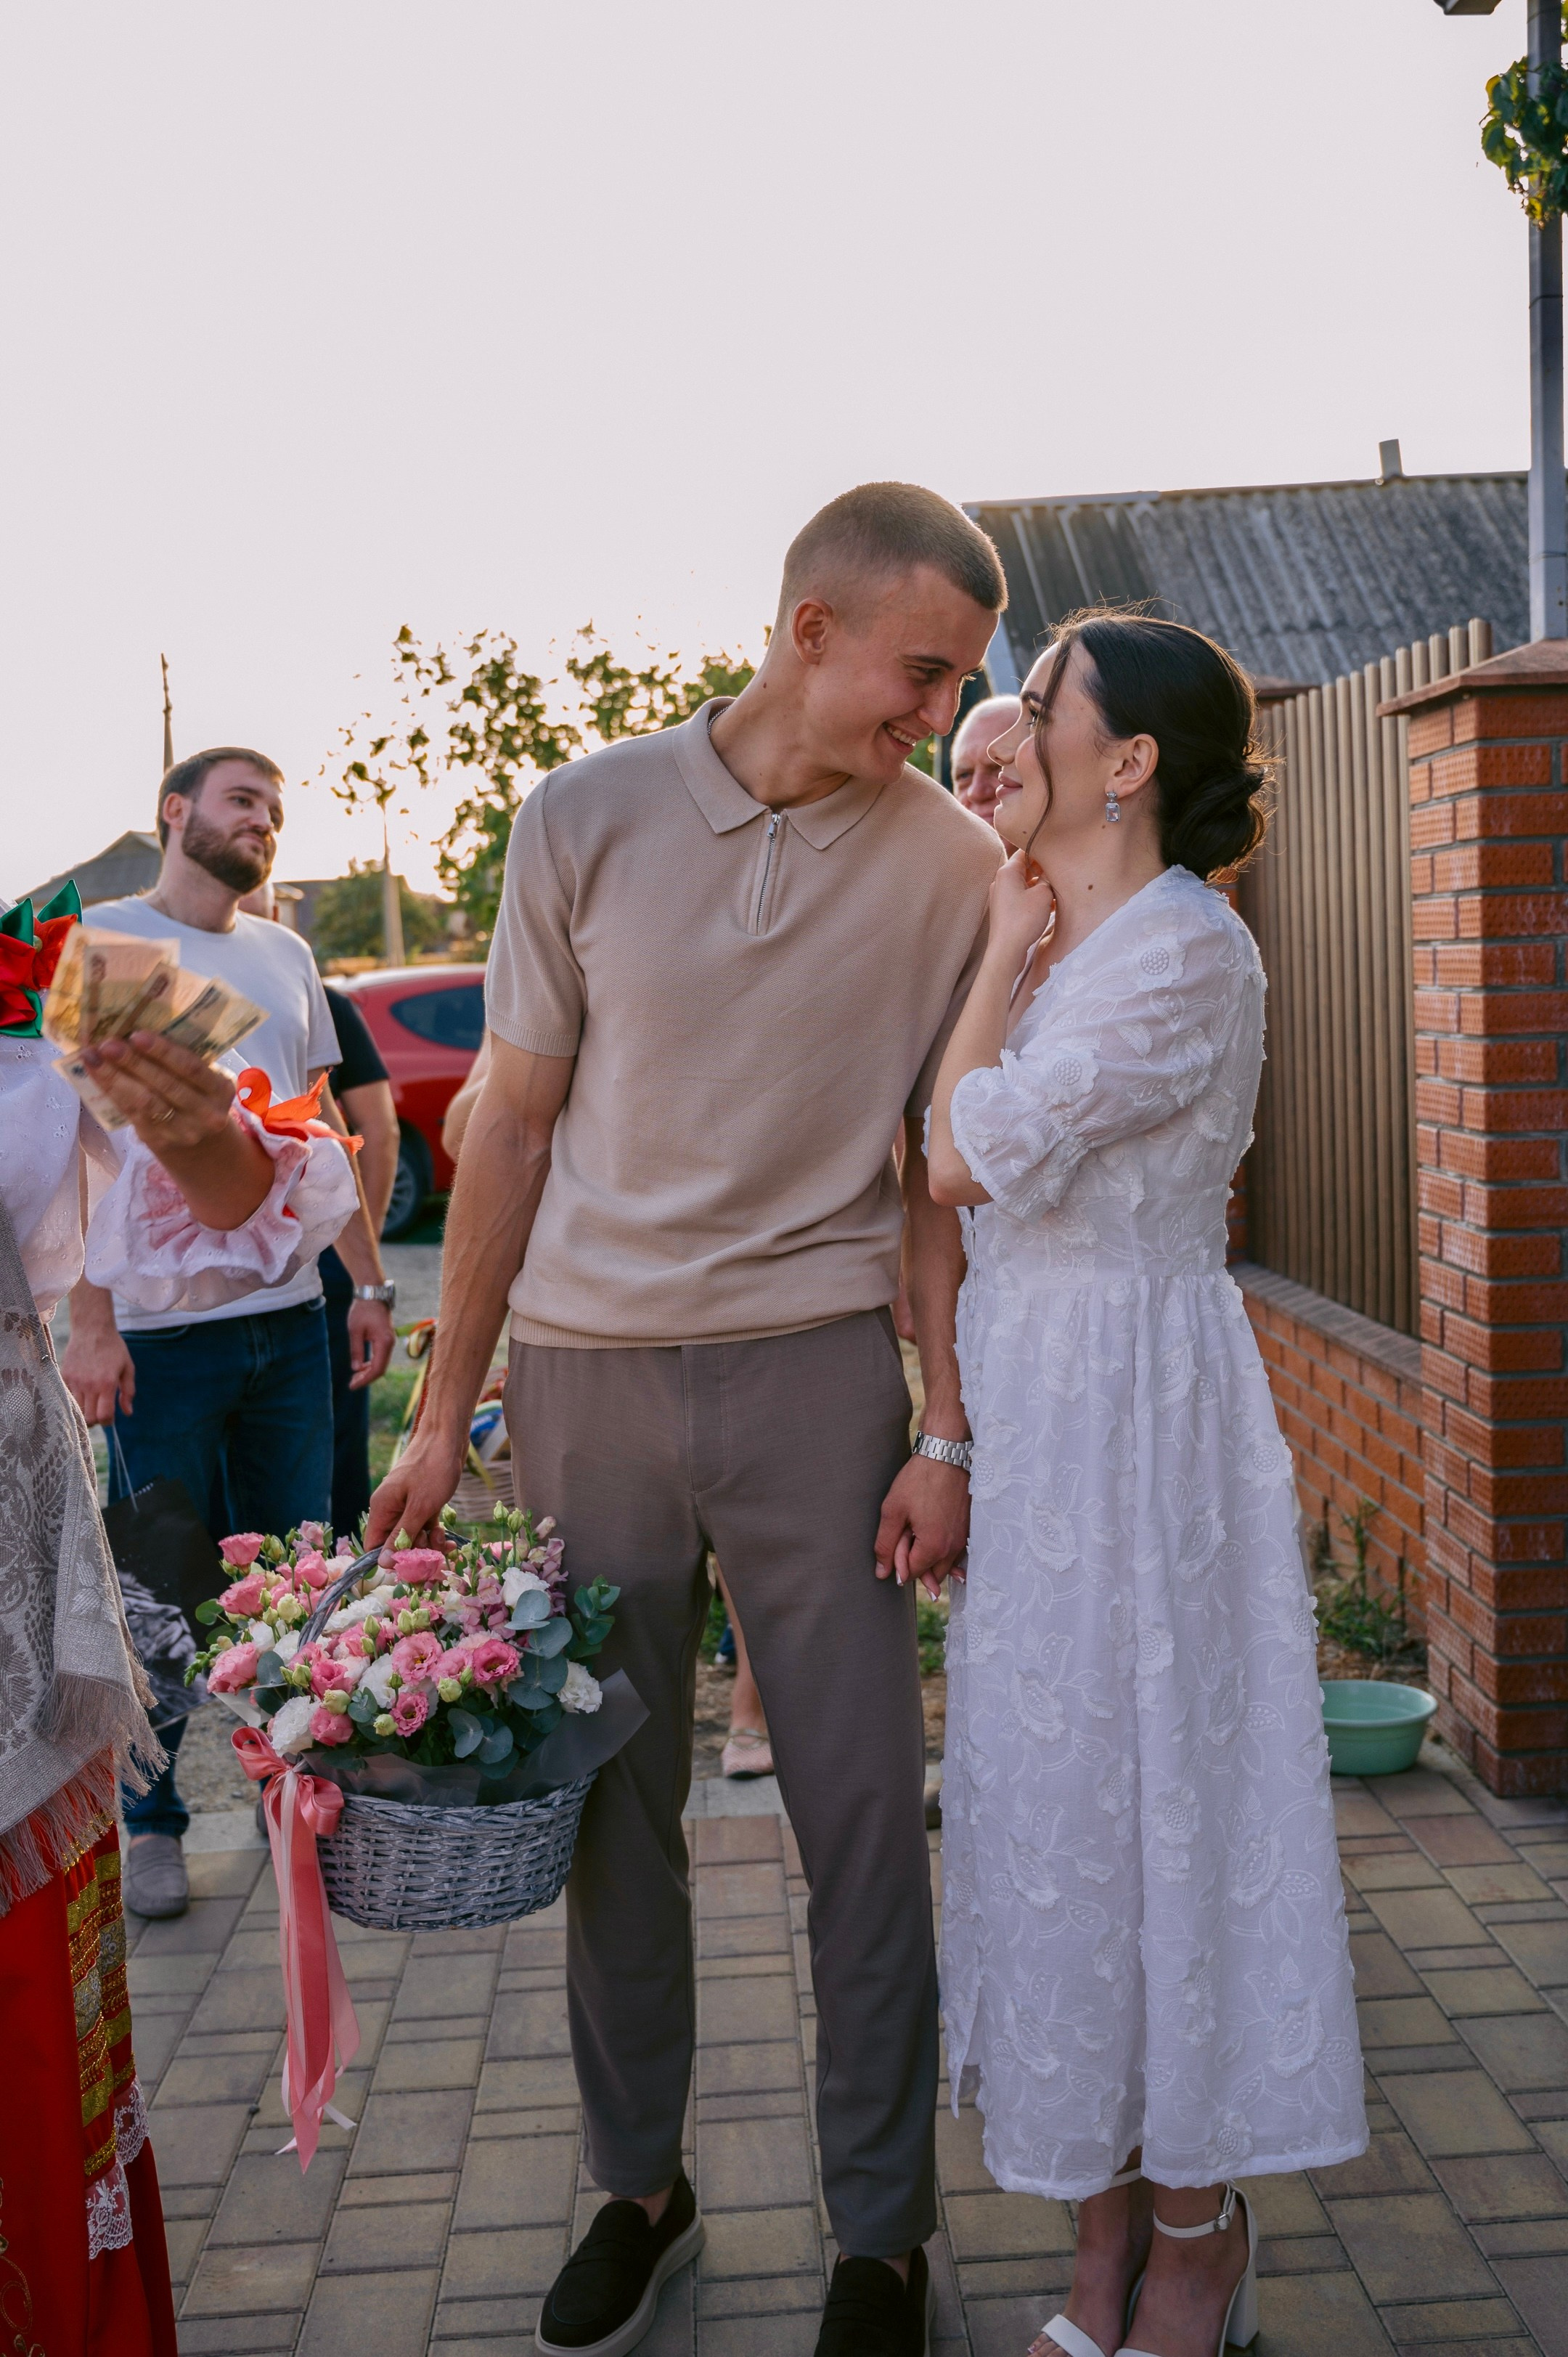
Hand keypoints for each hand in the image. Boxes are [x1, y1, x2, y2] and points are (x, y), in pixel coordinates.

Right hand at [62, 1321, 134, 1425]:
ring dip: (84, 1411)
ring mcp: (75, 1381)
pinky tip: (82, 1392)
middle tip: (99, 1412)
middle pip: (88, 1418)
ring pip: (76, 1410)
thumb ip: (128, 1392)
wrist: (92, 1329)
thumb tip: (128, 1412)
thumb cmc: (113, 1348)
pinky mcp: (64, 1376)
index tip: (110, 1418)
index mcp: (107, 1383)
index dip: (108, 1422)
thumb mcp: (127, 1368)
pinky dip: (74, 1399)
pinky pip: (67, 1397)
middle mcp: (89, 1385)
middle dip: (96, 1420)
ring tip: (90, 1404)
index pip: (104, 1416)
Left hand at [80, 1030, 236, 1150]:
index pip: (192, 1068)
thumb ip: (183, 1062)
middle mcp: (206, 1113)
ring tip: (93, 1058)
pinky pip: (132, 1113)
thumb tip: (138, 1029)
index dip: (164, 1052)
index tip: (137, 1034)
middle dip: (133, 1062)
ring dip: (115, 1078)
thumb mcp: (205, 1082)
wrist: (202, 1145)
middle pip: (166, 1085)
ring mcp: (182, 1131)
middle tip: (108, 1044)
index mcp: (220, 1089)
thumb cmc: (198, 1098)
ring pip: (145, 1102)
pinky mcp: (159, 1141)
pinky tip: (96, 1075)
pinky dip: (111, 1092)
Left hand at [345, 1298, 395, 1390]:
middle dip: (367, 1378)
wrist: (373, 1294)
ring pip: (381, 1364)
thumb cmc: (362, 1310)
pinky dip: (372, 1364)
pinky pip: (381, 1357)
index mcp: (384, 1342)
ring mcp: (389, 1342)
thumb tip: (356, 1369)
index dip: (365, 1379)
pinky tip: (361, 1367)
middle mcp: (390, 1343)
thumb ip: (356, 1350)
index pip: (377, 1368)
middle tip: (351, 1383)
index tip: (352, 1385)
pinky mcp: (386, 1339)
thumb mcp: (355, 1330)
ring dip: (369, 1372)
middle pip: (381, 1369)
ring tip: (354, 1377)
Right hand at [364, 1428, 467, 1551]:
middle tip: (435, 1554)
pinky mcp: (422, 1501)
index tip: (411, 1565)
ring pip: (413, 1536)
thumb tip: (382, 1563)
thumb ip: (401, 1535)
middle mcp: (390, 1508)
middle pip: (396, 1542)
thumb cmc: (433, 1468)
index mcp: (382, 1508)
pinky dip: (434, 1534)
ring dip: (429, 1544)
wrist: (448, 1436)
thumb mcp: (419, 1507)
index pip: (375, 1545)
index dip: (390, 1559)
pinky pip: (424, 1525)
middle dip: (415, 1552)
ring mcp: (407, 1504)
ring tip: (446, 1543)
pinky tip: (449, 1540)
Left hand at [874, 1455, 969, 1599]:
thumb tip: (882, 1573)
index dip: (898, 1559)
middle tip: (908, 1534)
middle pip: (930, 1574)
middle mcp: (953, 1549)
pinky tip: (934, 1531)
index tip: (897, 1536)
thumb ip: (885, 1545)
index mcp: (933, 1547)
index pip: (911, 1574)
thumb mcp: (893, 1511)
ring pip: (944, 1565)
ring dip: (930, 1555)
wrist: (946, 1455)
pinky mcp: (969, 1529)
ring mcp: (964, 1539)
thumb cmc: (919, 1480)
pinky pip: (955, 1552)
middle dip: (916, 1562)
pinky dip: (943, 1548)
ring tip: (919, 1528)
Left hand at [985, 848, 1055, 967]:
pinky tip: (1051, 906)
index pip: (1026, 850)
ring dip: (1042, 887)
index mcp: (1007, 872)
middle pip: (1027, 868)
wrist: (1007, 950)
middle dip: (1044, 871)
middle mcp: (1001, 881)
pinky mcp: (1006, 910)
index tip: (1058, 855)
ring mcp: (1002, 896)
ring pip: (1027, 884)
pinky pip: (1023, 897)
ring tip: (1058, 893)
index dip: (1043, 851)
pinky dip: (1036, 899)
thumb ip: (1049, 879)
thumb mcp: (1044, 895)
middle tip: (1061, 874)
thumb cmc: (1023, 921)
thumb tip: (1051, 873)